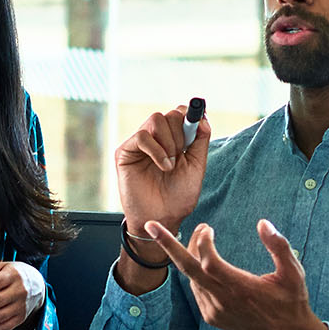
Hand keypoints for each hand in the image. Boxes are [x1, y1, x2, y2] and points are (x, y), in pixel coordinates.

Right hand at [116, 106, 211, 237]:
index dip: (191, 115)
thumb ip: (200, 141)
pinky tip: (163, 166)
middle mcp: (157, 138)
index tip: (197, 125)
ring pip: (156, 119)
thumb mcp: (197, 166)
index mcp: (174, 138)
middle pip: (170, 114)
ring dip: (169, 141)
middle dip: (181, 132)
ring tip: (171, 164)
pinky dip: (156, 150)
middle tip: (182, 153)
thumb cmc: (179, 195)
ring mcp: (140, 144)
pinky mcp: (125, 151)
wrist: (163, 217)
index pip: (180, 112)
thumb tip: (203, 118)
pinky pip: (142, 136)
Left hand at [145, 219, 328, 329]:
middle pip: (187, 269)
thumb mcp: (294, 272)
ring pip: (191, 279)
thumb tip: (263, 223)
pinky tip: (205, 263)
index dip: (202, 242)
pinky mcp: (212, 318)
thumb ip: (279, 246)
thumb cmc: (292, 302)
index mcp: (240, 288)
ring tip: (201, 238)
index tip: (208, 228)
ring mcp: (215, 312)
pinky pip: (197, 291)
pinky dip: (196, 274)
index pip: (208, 261)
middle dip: (167, 246)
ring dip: (188, 256)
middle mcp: (222, 301)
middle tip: (152, 226)